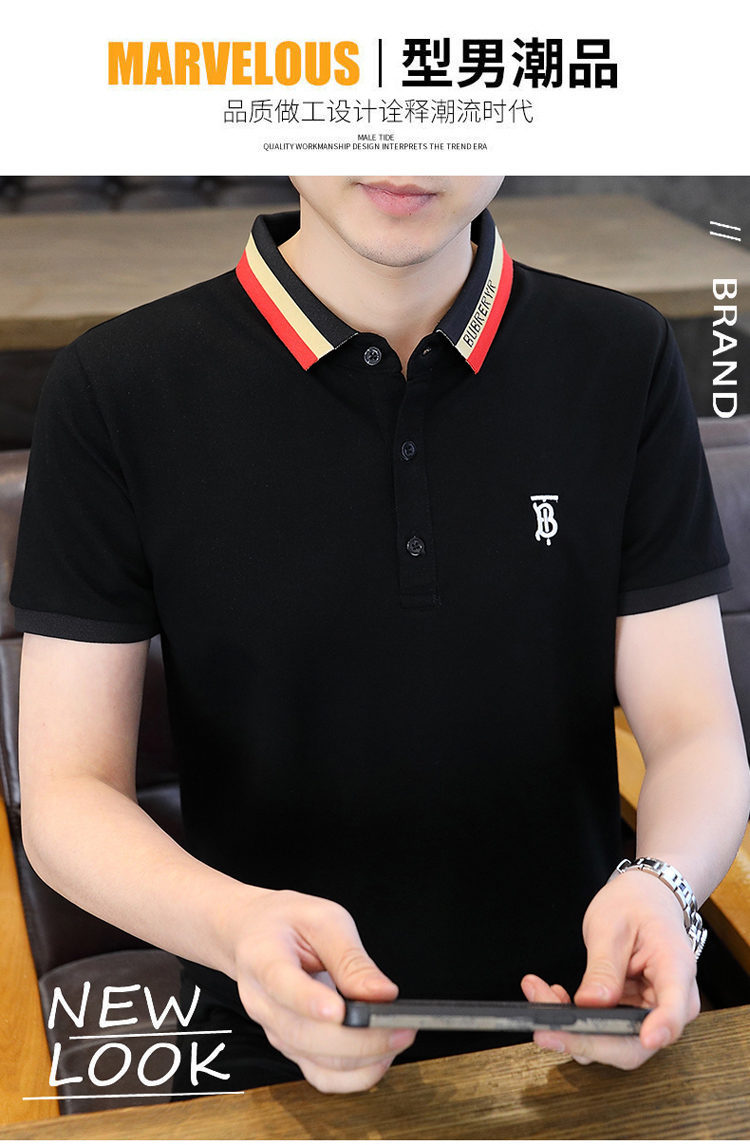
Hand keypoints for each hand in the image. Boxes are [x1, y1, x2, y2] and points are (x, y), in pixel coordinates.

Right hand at [232, 889, 415, 1091]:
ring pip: (316, 1062)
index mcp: (263, 958)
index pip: (281, 984)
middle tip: (402, 1027)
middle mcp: (263, 1002)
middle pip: (305, 1034)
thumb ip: (351, 957)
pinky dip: (354, 1076)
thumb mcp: (323, 919)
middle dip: (359, 1039)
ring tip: (399, 1038)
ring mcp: (275, 1030)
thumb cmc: (288, 923)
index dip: (309, 1001)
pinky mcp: (291, 1048)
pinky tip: (380, 1058)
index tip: (341, 1011)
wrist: (253, 936)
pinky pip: (321, 1077)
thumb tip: (383, 993)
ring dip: (363, 1059)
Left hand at [521, 870, 699, 1068]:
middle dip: (586, 1039)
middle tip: (544, 1025)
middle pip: (634, 1044)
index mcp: (675, 970)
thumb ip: (603, 967)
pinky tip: (553, 995)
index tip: (646, 1039)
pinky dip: (574, 1021)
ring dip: (571, 1030)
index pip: (676, 1009)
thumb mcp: (612, 925)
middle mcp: (669, 1003)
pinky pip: (603, 1032)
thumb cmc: (634, 906)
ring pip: (612, 1044)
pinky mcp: (630, 1017)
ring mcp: (650, 1015)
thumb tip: (591, 1003)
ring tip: (538, 992)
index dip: (662, 1028)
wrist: (644, 900)